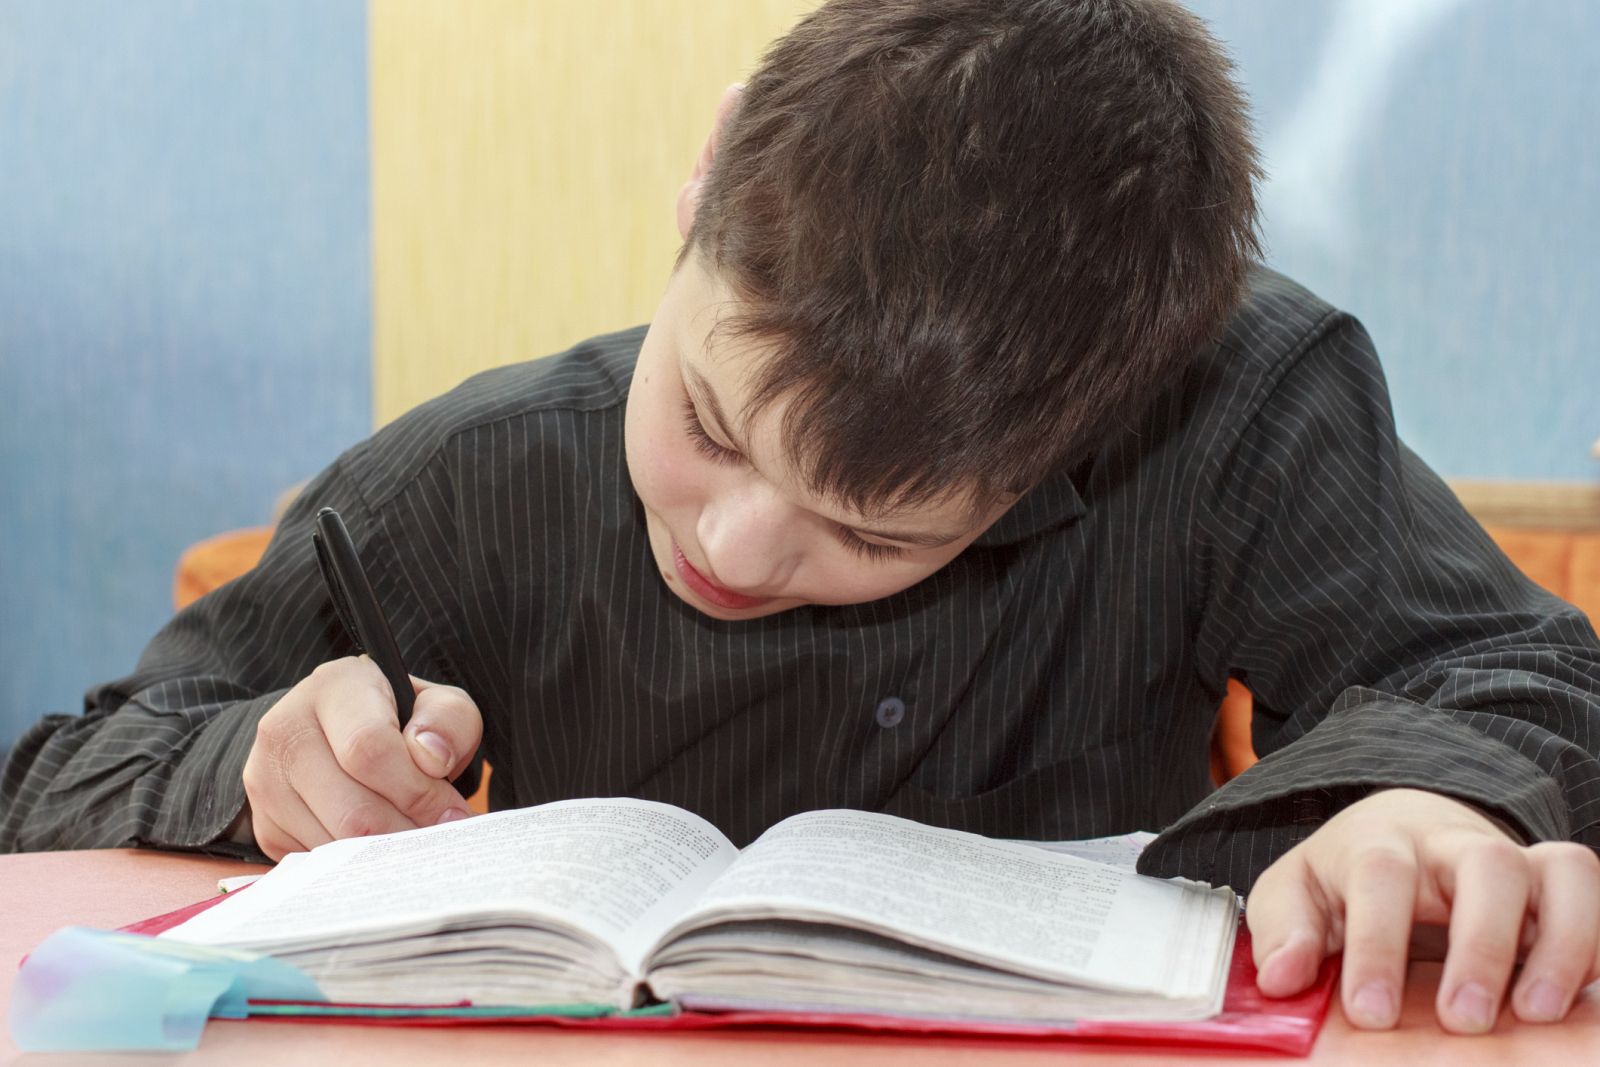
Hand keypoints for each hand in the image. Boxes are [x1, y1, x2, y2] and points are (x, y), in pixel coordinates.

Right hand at [237, 656, 481, 859]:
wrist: (340, 736)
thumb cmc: (399, 720)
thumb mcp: (437, 705)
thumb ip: (449, 721)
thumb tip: (431, 760)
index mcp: (333, 688)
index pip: (369, 749)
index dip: (417, 790)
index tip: (451, 809)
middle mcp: (286, 730)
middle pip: (352, 810)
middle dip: (406, 831)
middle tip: (439, 836)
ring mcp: (266, 781)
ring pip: (335, 845)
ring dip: (385, 853)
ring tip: (412, 837)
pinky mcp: (264, 825)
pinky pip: (318, 864)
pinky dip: (357, 864)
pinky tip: (378, 846)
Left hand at [1247, 788, 1599, 1032]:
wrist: (1401, 832)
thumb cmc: (1344, 877)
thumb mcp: (1296, 894)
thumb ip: (1285, 931)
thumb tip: (1282, 977)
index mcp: (1380, 841)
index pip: (1381, 874)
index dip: (1377, 944)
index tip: (1371, 1012)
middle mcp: (1453, 843)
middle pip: (1485, 863)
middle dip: (1481, 944)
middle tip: (1463, 1021)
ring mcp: (1514, 859)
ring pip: (1558, 871)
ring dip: (1560, 943)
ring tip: (1535, 1013)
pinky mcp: (1557, 885)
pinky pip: (1591, 896)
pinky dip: (1592, 945)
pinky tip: (1573, 1001)